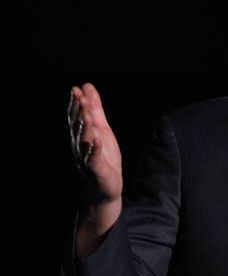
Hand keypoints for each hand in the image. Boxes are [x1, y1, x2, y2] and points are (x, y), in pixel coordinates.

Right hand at [67, 83, 122, 233]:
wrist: (104, 188)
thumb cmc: (102, 156)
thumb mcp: (101, 128)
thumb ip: (95, 109)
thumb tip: (87, 87)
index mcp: (82, 135)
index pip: (76, 117)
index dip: (76, 104)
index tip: (76, 90)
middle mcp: (80, 146)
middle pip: (77, 127)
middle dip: (78, 112)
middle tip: (80, 98)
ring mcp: (86, 158)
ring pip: (84, 141)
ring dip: (85, 128)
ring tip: (86, 115)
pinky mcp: (96, 170)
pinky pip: (93, 159)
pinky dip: (95, 150)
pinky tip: (97, 140)